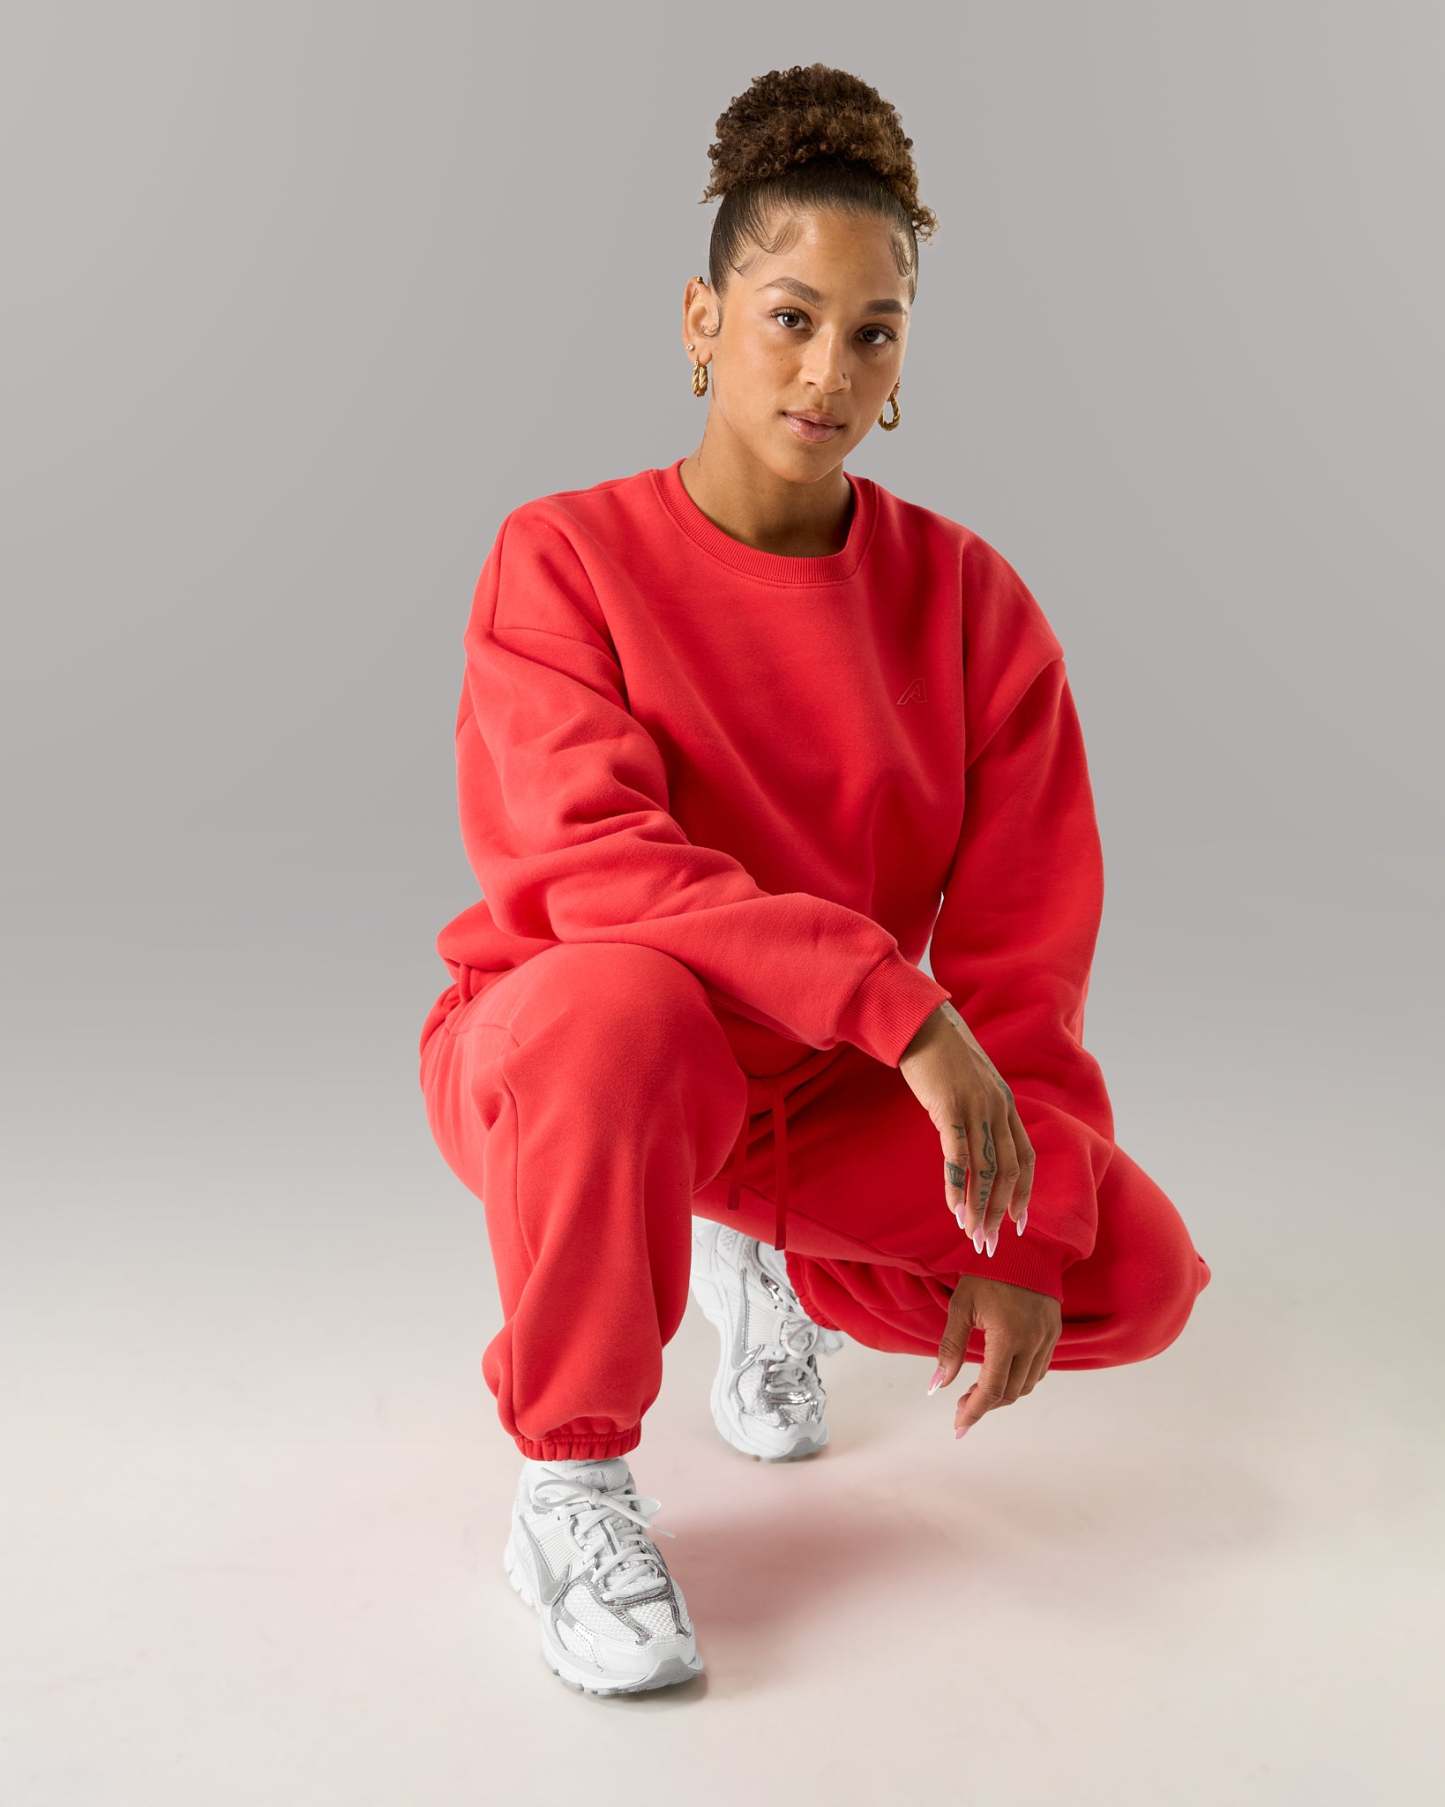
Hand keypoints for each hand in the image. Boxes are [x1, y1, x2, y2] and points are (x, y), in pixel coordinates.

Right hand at [899, 1001, 1034, 1255]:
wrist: (920, 1023)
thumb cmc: (940, 1054)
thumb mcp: (970, 1083)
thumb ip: (979, 1110)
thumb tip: (976, 1137)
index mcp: (1005, 1104)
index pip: (1025, 1158)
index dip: (1024, 1193)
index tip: (1019, 1222)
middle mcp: (997, 1108)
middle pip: (1007, 1171)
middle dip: (1000, 1212)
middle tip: (991, 1243)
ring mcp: (975, 1108)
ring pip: (984, 1170)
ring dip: (979, 1208)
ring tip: (972, 1236)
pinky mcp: (949, 1108)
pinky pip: (957, 1155)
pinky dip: (957, 1186)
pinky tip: (954, 1208)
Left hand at [932, 1273, 1060, 1438]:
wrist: (1024, 1247)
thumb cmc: (986, 1274)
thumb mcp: (961, 1307)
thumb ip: (950, 1348)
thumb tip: (937, 1386)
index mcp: (1007, 1336)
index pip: (991, 1389)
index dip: (974, 1411)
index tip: (958, 1426)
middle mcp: (1032, 1342)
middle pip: (1010, 1393)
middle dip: (985, 1405)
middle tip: (962, 1406)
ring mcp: (1047, 1338)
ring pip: (1027, 1385)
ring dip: (1003, 1395)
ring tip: (979, 1393)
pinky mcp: (1054, 1333)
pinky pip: (1040, 1369)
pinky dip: (1021, 1380)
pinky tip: (1002, 1375)